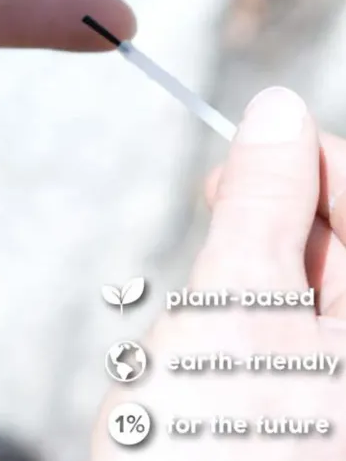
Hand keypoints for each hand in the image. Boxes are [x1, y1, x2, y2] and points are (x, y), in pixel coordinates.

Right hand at [92, 87, 345, 459]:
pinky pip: (304, 317)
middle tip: (218, 207)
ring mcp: (339, 375)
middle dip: (283, 210)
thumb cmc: (208, 453)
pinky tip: (224, 327)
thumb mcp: (234, 308)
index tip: (248, 154)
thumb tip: (276, 112)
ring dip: (262, 261)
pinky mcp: (319, 393)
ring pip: (321, 274)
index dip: (311, 160)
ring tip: (214, 297)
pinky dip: (258, 302)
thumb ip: (263, 205)